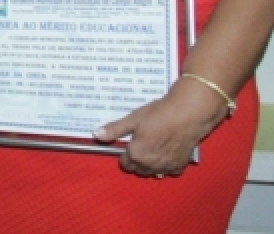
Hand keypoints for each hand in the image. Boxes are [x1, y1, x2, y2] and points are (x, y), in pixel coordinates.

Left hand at [93, 77, 227, 177]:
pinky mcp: (180, 166)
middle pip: (138, 169)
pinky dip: (164, 165)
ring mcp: (167, 168)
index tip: (128, 143)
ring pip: (152, 172)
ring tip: (151, 147)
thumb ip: (115, 129)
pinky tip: (165, 152)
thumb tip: (96, 134)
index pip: (125, 163)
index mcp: (137, 155)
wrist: (189, 113)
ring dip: (148, 165)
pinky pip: (167, 171)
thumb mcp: (133, 119)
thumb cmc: (159, 114)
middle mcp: (151, 166)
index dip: (124, 154)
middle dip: (135, 160)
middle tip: (140, 143)